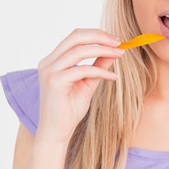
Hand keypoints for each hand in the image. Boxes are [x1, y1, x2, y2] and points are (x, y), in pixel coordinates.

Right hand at [35, 29, 122, 144]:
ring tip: (119, 54)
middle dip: (99, 36)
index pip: (75, 37)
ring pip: (79, 50)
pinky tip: (112, 77)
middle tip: (119, 42)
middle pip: (75, 36)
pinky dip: (100, 71)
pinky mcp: (55, 81)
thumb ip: (98, 66)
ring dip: (103, 50)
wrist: (56, 133)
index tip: (115, 40)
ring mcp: (50, 71)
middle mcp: (48, 62)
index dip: (96, 35)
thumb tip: (114, 51)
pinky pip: (82, 70)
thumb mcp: (87, 83)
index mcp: (53, 60)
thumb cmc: (69, 110)